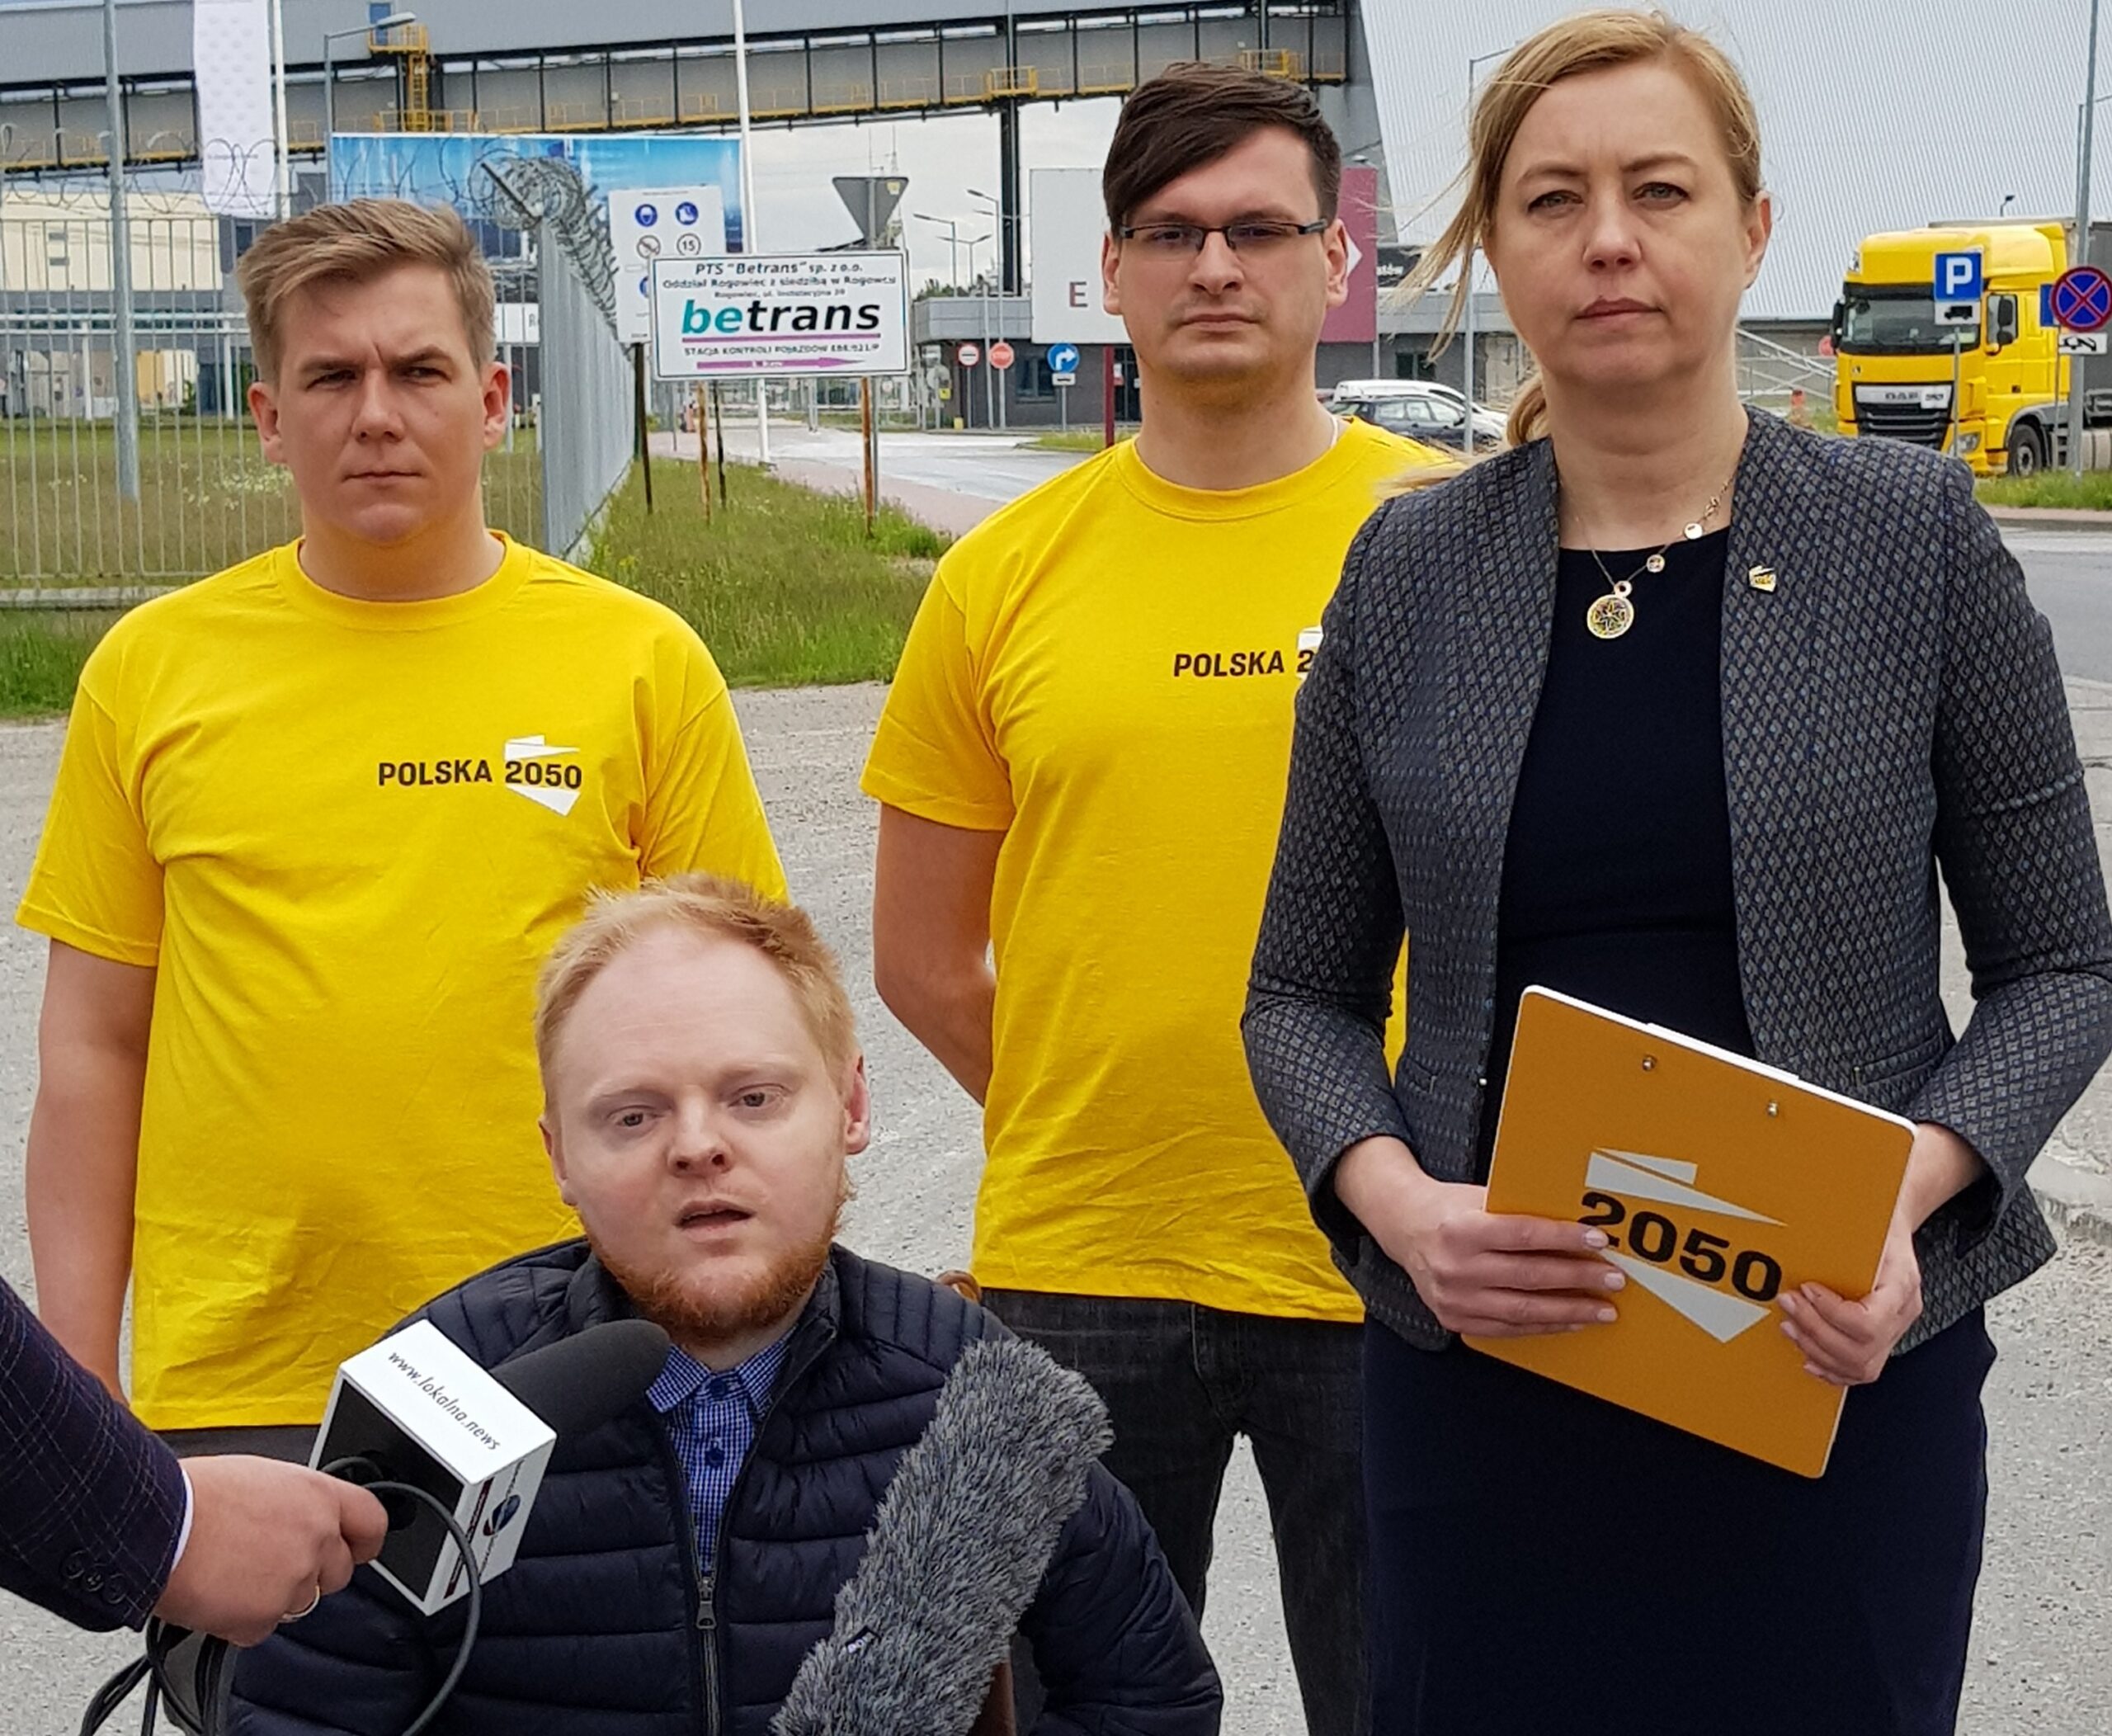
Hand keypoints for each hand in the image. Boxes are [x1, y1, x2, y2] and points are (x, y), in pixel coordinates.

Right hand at [154, 1457, 389, 1645]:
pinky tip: (218, 1595)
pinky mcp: (264, 1617)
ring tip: (233, 1573)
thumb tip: (299, 1518)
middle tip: (271, 1564)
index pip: (372, 1523)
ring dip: (274, 1596)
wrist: (156, 1526)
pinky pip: (262, 1627)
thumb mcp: (263, 1478)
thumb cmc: (195, 1495)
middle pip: (338, 1572)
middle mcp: (316, 1537)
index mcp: (319, 1496)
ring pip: (300, 1602)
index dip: (364, 1541)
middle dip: (311, 1573)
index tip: (356, 1549)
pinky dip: (242, 1620)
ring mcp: (294, 1580)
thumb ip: (296, 1503)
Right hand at [1334, 1137, 1623, 1336]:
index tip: (1599, 1241)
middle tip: (1613, 1280)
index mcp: (1461, 1229)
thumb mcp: (1480, 1197)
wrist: (1403, 1227)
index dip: (1564, 1239)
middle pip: (1530, 1277)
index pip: (1523, 1235)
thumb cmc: (1450, 1208)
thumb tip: (1577, 1224)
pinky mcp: (1454, 1318)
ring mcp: (1453, 1298)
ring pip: (1523, 1310)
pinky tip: (1570, 1321)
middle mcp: (1455, 1266)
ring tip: (1603, 1309)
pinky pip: (1508, 1329)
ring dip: (1570, 1311)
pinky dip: (1543, 1326)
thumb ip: (1520, 1211)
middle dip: (1578, 1279)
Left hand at [1778, 1209, 1923, 1385]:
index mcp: (1902, 1287)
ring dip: (1816, 1350)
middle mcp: (1902, 1314)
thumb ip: (1841, 1240)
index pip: (1869, 1323)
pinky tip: (1808, 1356)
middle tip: (1788, 1305)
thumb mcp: (1867, 1224)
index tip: (1806, 1290)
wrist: (1894, 1228)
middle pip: (1860, 1349)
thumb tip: (1800, 1244)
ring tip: (1790, 1326)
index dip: (1831, 1313)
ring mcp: (1895, 1331)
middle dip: (1814, 1330)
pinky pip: (1860, 1369)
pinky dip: (1831, 1368)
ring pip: (1860, 1366)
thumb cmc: (1881, 1223)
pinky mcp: (1882, 1339)